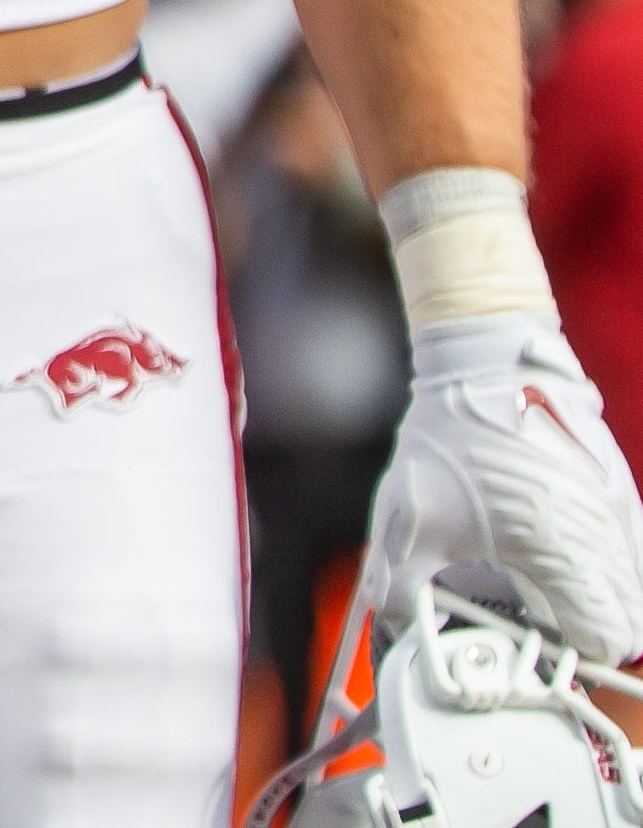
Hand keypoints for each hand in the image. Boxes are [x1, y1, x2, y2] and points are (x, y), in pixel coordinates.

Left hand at [364, 319, 642, 663]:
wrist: (489, 367)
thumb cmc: (455, 439)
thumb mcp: (410, 520)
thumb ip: (401, 585)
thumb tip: (400, 619)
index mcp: (567, 557)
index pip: (606, 640)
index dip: (569, 652)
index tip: (532, 643)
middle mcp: (608, 540)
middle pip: (627, 620)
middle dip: (584, 628)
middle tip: (534, 616)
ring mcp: (622, 514)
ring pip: (631, 585)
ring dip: (595, 596)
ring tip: (541, 578)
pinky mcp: (622, 491)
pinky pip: (630, 549)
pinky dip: (603, 562)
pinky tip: (556, 546)